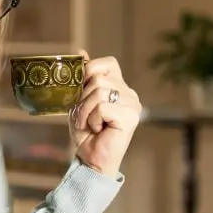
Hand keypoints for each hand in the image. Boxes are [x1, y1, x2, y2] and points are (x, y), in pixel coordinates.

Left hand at [69, 51, 142, 177]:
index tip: (81, 89)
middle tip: (83, 115)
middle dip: (82, 97)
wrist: (90, 160)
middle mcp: (130, 94)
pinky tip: (97, 129)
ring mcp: (133, 105)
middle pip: (99, 77)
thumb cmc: (86, 133)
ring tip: (89, 124)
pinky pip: (102, 106)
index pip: (108, 63)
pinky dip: (92, 118)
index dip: (90, 71)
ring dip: (85, 110)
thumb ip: (83, 78)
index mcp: (120, 87)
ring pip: (99, 91)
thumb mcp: (79, 101)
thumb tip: (80, 52)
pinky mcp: (130, 117)